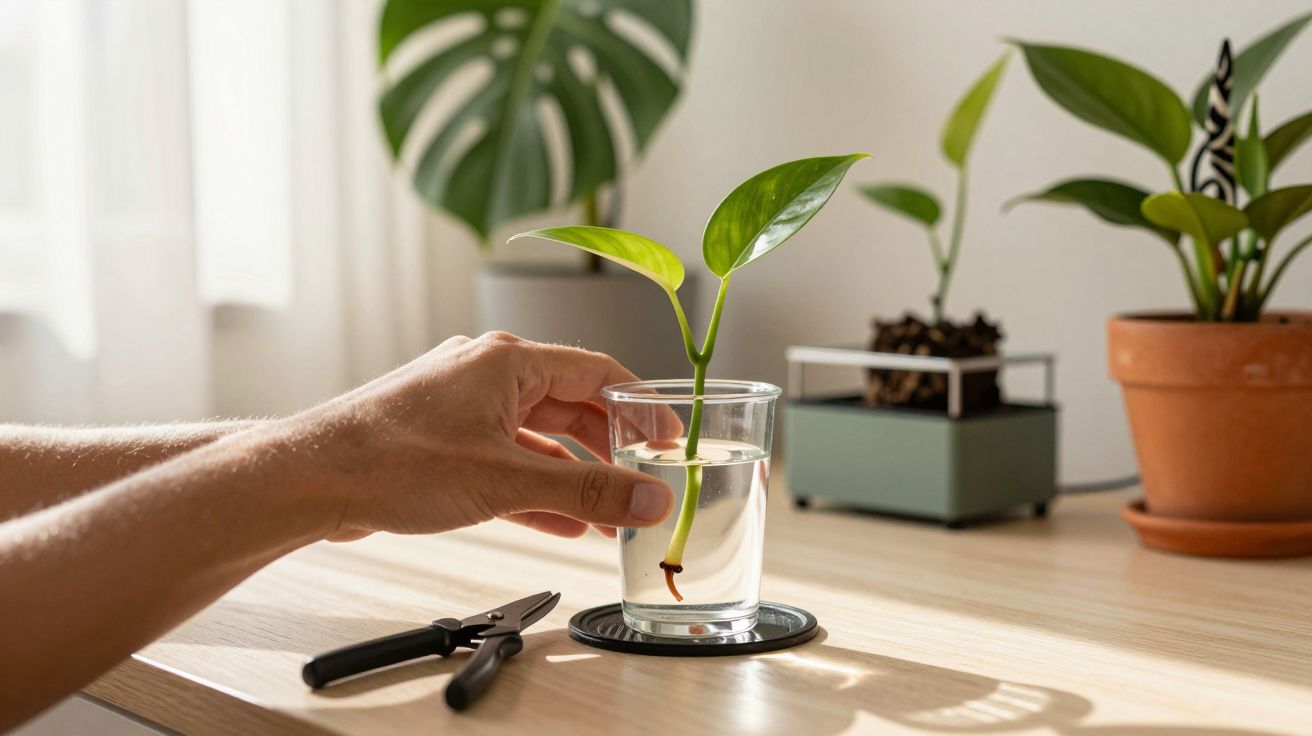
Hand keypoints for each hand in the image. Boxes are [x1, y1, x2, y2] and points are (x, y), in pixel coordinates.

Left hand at [284, 332, 674, 540]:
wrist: (308, 479)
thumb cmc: (390, 459)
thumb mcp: (504, 481)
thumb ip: (584, 492)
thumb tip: (648, 499)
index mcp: (507, 361)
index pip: (598, 372)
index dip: (641, 406)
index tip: (671, 438)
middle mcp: (486, 373)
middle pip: (570, 406)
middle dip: (609, 450)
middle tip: (644, 481)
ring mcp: (461, 407)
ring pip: (538, 439)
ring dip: (574, 477)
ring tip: (609, 516)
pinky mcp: (441, 441)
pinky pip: (506, 461)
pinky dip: (537, 490)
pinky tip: (562, 523)